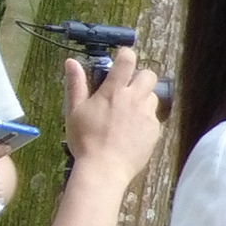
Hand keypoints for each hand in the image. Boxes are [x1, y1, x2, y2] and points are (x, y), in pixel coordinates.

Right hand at [63, 47, 165, 185]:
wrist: (104, 169)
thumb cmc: (85, 140)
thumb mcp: (74, 111)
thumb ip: (76, 85)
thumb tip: (71, 62)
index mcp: (114, 91)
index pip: (127, 60)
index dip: (126, 55)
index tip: (121, 59)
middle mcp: (134, 99)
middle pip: (149, 75)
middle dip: (140, 78)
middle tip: (127, 89)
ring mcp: (147, 115)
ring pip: (153, 97)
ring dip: (143, 99)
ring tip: (129, 113)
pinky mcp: (155, 131)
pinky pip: (154, 118)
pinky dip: (145, 120)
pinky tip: (132, 131)